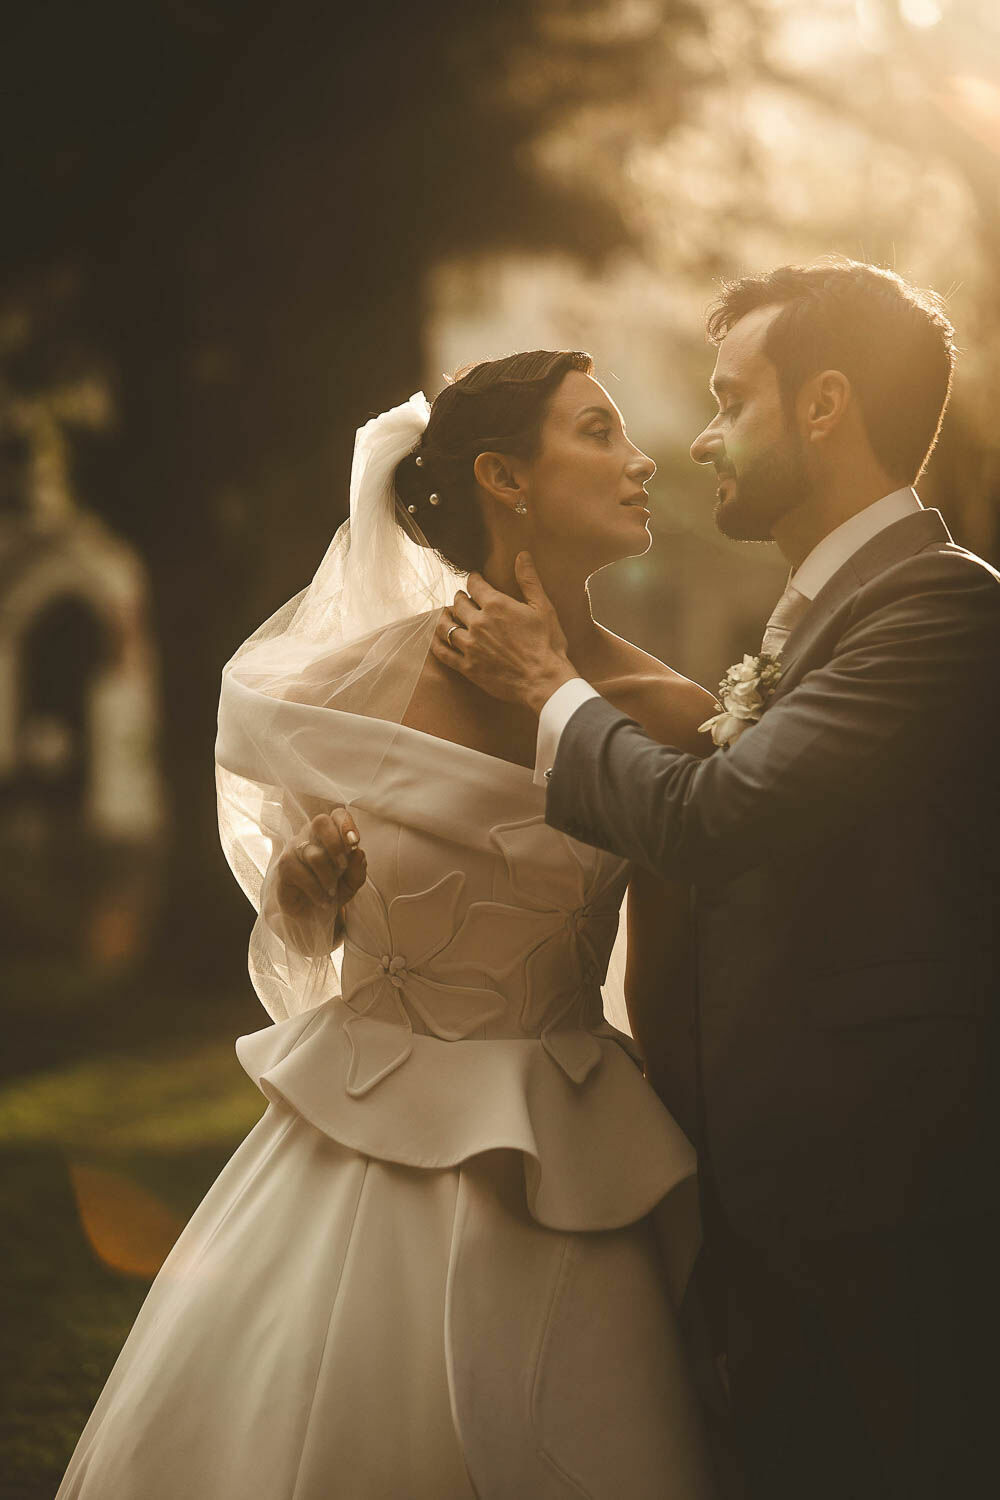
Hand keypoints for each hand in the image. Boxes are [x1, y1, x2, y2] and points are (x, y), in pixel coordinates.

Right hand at [273, 809, 366, 923]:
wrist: (310, 913)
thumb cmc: (331, 890)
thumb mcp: (351, 882)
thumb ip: (358, 869)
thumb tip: (358, 853)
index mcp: (329, 833)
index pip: (337, 815)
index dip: (346, 824)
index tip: (355, 842)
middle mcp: (309, 835)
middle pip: (320, 822)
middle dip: (336, 844)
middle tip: (343, 867)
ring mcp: (294, 849)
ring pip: (315, 855)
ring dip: (329, 877)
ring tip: (332, 892)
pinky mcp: (284, 866)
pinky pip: (303, 874)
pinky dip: (317, 891)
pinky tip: (322, 900)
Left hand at [431, 552, 577, 714]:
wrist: (544, 681)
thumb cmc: (547, 644)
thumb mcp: (543, 607)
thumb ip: (529, 580)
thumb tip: (522, 555)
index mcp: (496, 605)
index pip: (475, 585)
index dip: (474, 579)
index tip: (475, 579)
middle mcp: (478, 623)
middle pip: (458, 603)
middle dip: (460, 598)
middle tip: (463, 598)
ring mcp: (470, 646)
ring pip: (445, 626)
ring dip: (444, 617)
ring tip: (447, 615)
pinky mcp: (467, 667)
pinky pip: (443, 652)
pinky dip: (436, 643)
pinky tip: (436, 639)